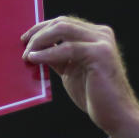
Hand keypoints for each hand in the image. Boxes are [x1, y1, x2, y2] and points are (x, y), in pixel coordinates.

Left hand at [21, 17, 138, 137]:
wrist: (115, 114)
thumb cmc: (93, 95)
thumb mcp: (70, 70)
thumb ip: (57, 57)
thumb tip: (34, 49)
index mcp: (95, 35)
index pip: (64, 23)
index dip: (41, 28)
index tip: (25, 39)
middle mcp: (101, 34)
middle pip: (62, 23)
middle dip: (38, 33)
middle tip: (24, 47)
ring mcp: (102, 42)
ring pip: (63, 29)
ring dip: (40, 41)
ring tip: (28, 55)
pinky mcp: (100, 54)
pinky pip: (67, 48)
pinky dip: (48, 53)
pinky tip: (35, 58)